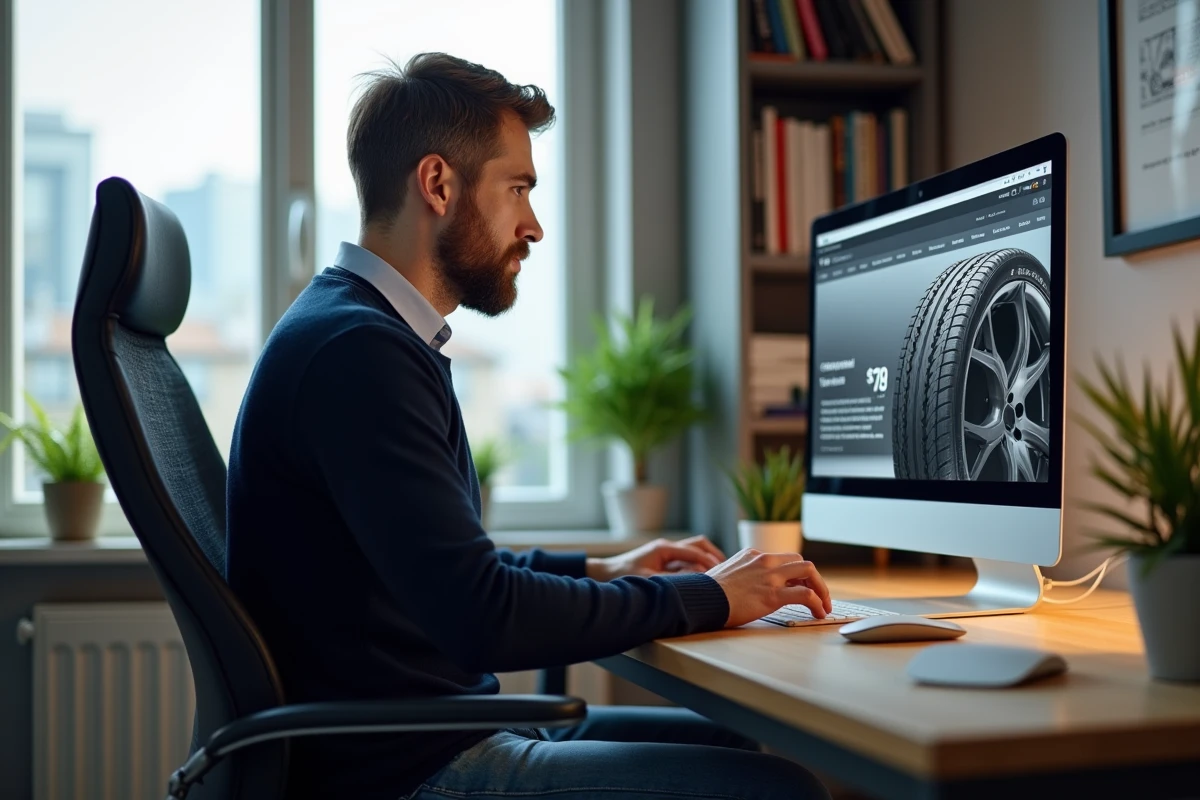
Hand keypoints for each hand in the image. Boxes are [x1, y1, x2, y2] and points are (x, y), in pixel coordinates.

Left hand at [586, 536, 725, 580]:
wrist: (606, 575)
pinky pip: (688, 561)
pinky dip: (699, 567)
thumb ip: (671, 581)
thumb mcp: (648, 581)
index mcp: (664, 549)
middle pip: (699, 544)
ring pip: (695, 551)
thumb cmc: (624, 577)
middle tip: (728, 568)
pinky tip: (705, 579)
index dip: (709, 561)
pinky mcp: (665, 561)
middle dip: (714, 554)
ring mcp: (667, 553)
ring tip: (721, 573)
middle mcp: (667, 548)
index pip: (694, 551)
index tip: (722, 571)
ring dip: (708, 559)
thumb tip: (693, 581)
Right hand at [706, 549, 831, 627]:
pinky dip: (818, 603)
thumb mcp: (726, 574)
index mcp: (752, 555)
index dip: (796, 574)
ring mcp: (770, 576)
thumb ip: (741, 576)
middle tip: (817, 595)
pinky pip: (807, 594)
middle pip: (801, 561)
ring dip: (822, 589)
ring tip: (824, 605)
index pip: (784, 559)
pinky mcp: (774, 594)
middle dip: (813, 579)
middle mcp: (764, 561)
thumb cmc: (707, 593)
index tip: (801, 586)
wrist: (700, 599)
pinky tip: (818, 613)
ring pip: (809, 571)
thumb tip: (746, 588)